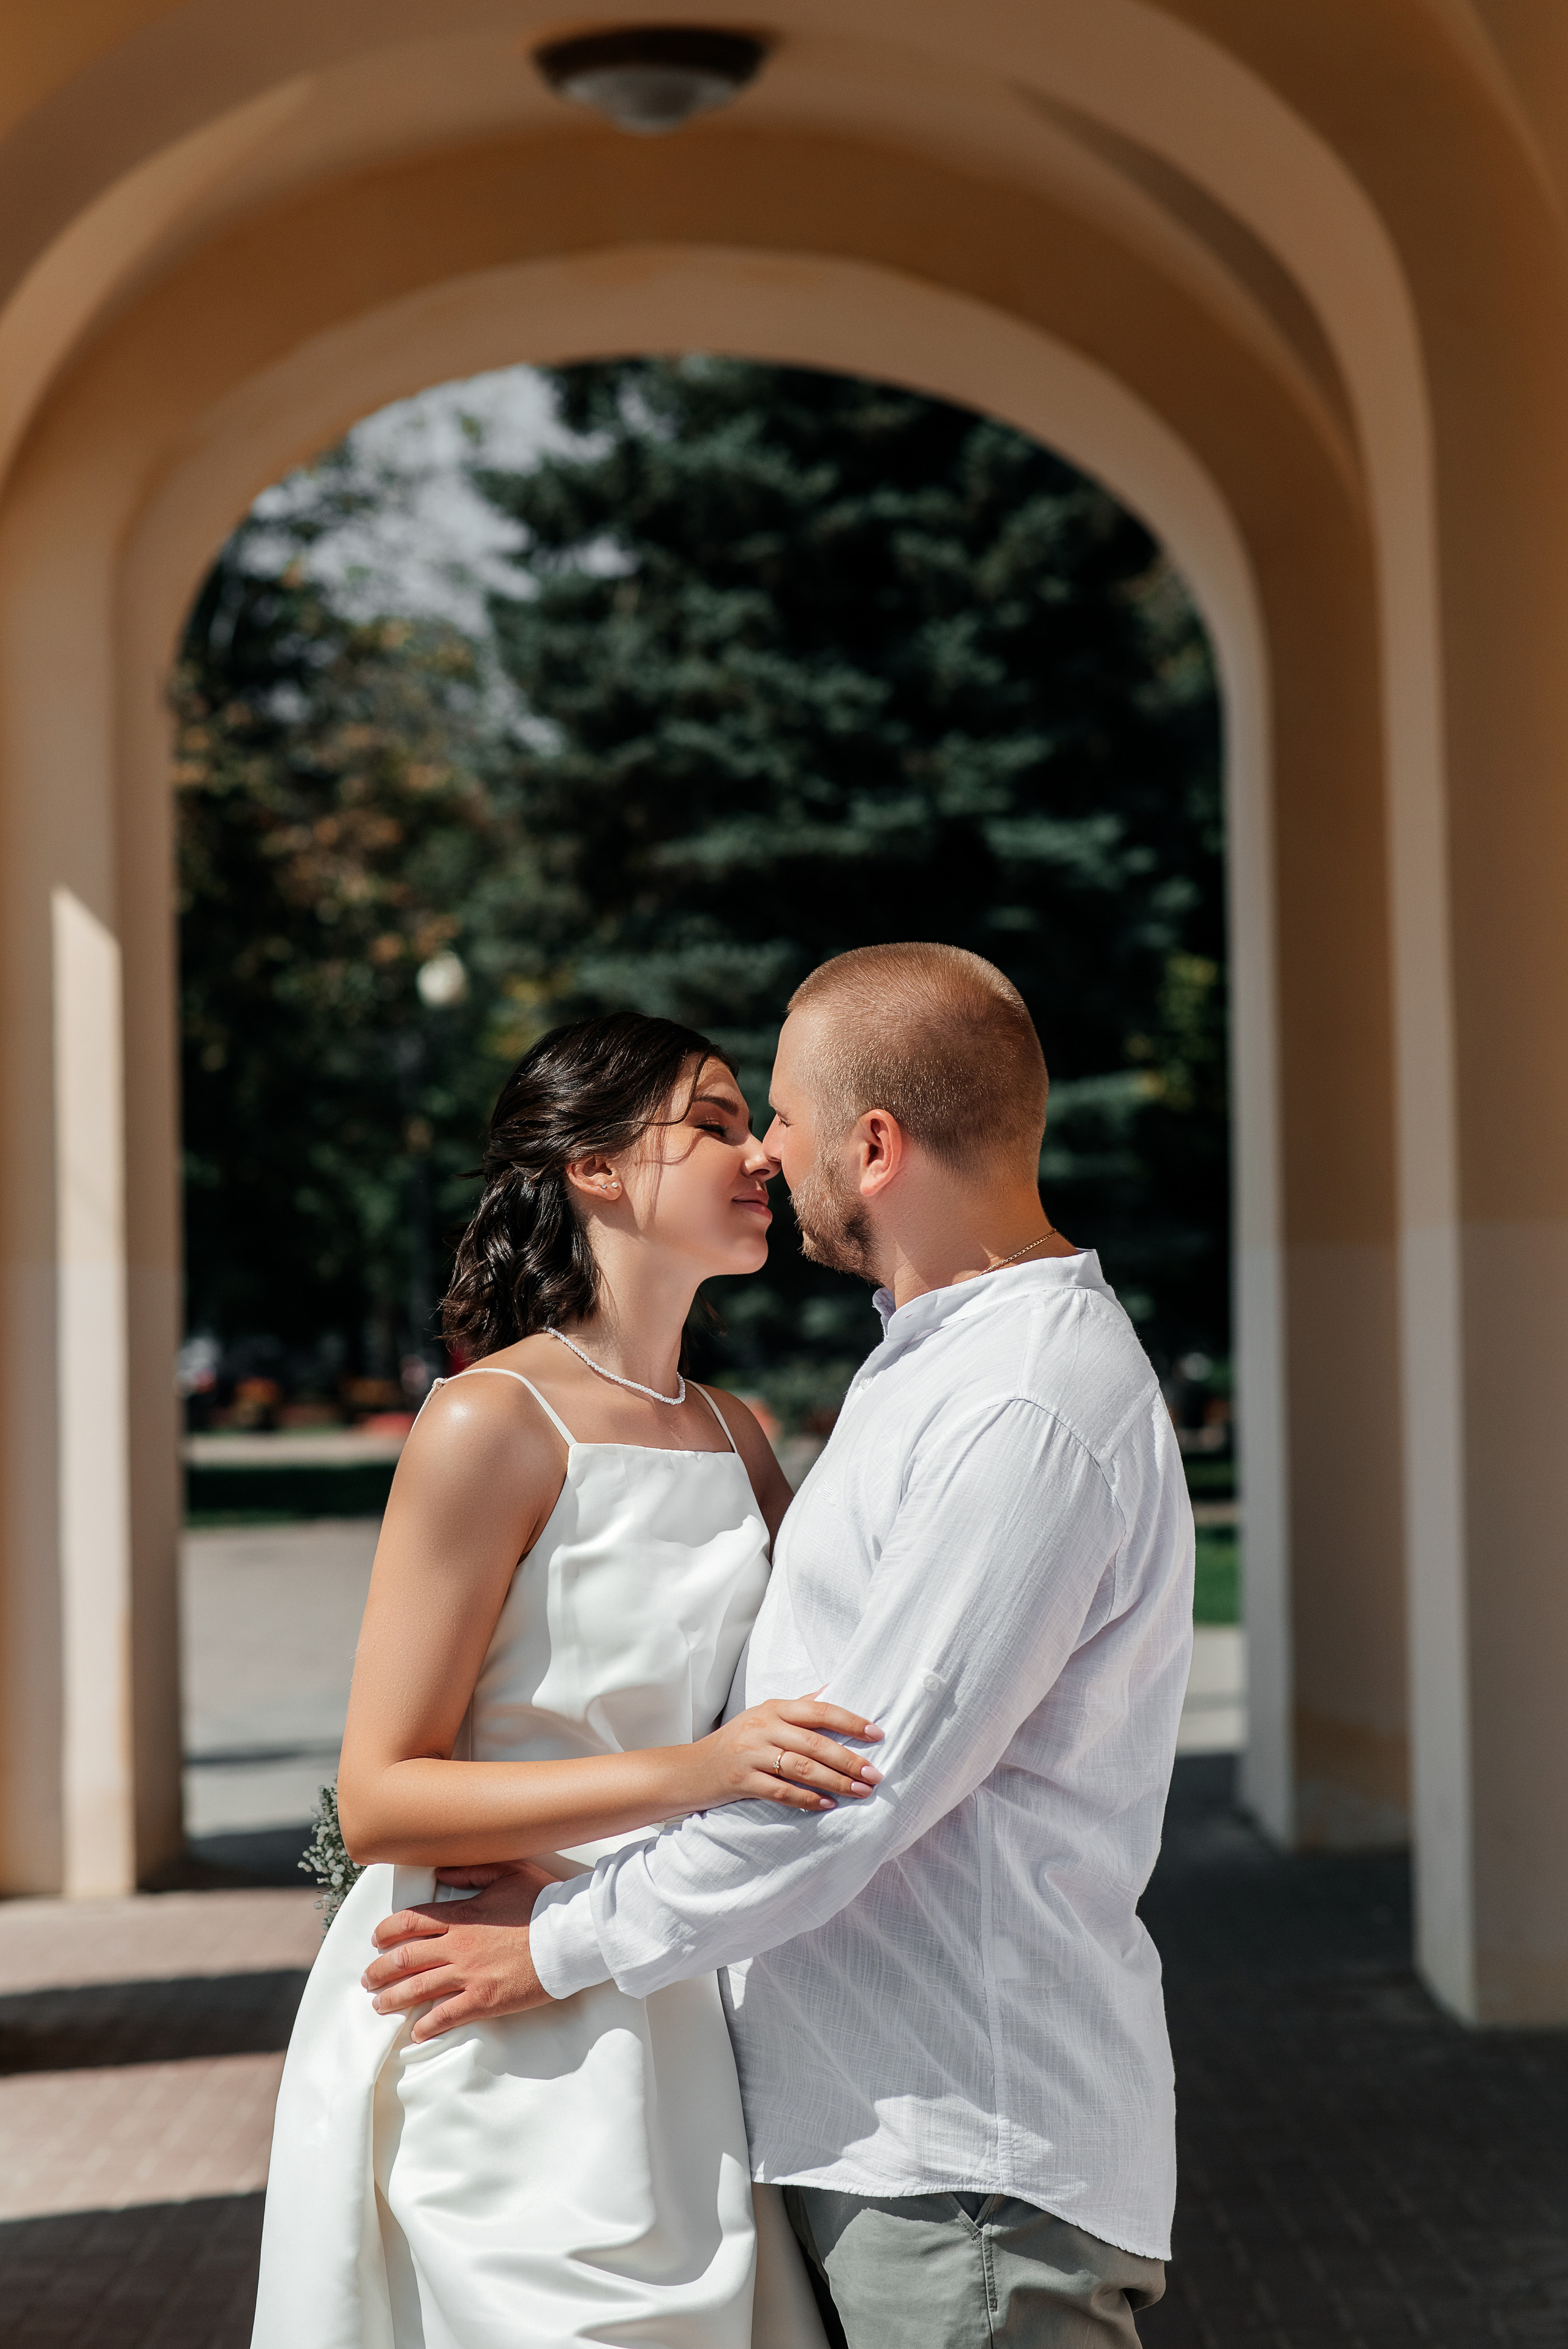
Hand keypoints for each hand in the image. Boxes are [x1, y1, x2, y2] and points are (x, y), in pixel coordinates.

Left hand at [361, 1859, 556, 2040]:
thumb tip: (440, 1875)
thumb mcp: (508, 1872)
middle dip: (380, 1970)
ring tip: (379, 2005)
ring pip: (418, 1989)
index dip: (387, 1931)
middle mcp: (458, 1947)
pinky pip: (446, 2016)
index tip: (376, 1939)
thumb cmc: (542, 1901)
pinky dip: (427, 2025)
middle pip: (406, 1958)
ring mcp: (469, 1976)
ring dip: (393, 1998)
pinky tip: (417, 2032)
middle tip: (368, 1978)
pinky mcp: (484, 2001)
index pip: (411, 1922)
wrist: (569, 1935)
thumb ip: (471, 1873)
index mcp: (462, 1915)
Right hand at [687, 1694, 882, 1812]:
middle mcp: (762, 1727)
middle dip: (850, 1760)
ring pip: (803, 1768)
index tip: (877, 1734)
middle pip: (815, 1743)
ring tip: (861, 1791)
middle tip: (875, 1774)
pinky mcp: (741, 1780)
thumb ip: (797, 1707)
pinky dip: (808, 1799)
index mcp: (773, 1708)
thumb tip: (831, 1690)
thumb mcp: (763, 1716)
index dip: (851, 1721)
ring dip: (837, 1782)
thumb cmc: (735, 1742)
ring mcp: (750, 1753)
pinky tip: (828, 1804)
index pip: (819, 1710)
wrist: (690, 1770)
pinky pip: (781, 1791)